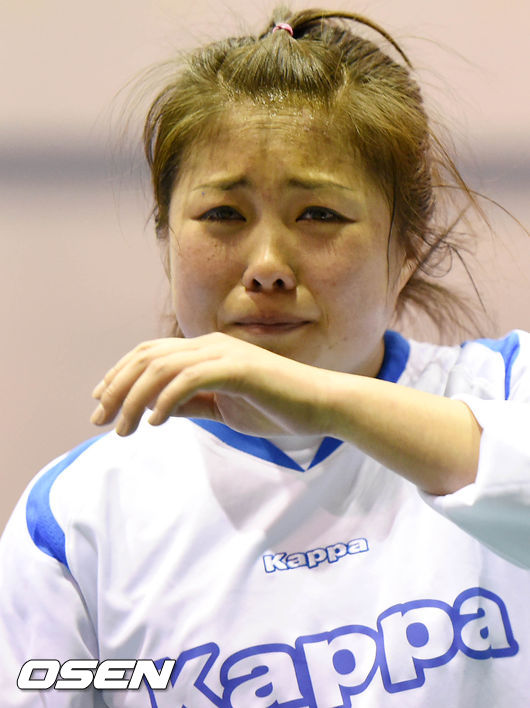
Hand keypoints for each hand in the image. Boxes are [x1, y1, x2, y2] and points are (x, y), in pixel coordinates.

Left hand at [90, 332, 335, 436]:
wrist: (324, 406)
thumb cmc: (279, 407)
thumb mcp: (224, 409)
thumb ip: (193, 404)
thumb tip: (156, 409)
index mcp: (207, 349)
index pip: (151, 354)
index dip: (120, 374)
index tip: (102, 402)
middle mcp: (211, 344)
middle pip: (148, 357)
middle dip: (117, 387)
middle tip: (100, 419)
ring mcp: (225, 353)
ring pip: (162, 368)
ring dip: (136, 399)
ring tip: (125, 429)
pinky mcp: (238, 368)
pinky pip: (189, 379)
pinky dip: (166, 399)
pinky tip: (156, 421)